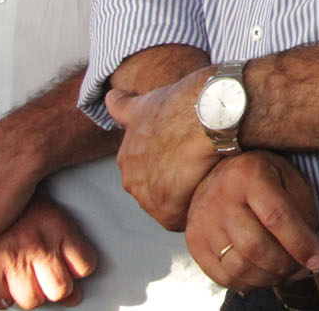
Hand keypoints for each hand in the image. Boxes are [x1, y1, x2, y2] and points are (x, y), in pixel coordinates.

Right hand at [0, 194, 95, 309]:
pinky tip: (0, 278)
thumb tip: (74, 298)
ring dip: (27, 293)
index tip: (66, 267)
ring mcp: (8, 259)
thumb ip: (67, 251)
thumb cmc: (14, 206)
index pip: (84, 266)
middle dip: (54, 287)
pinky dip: (1, 296)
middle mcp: (35, 244)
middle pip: (59, 289)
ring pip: (31, 301)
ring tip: (20, 275)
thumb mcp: (49, 215)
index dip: (76, 271)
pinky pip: (0, 303)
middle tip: (42, 276)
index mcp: (56, 225)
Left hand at [106, 70, 217, 229]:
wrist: (209, 113)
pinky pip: (179, 219)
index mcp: (126, 156)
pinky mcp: (166, 209)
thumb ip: (124, 105)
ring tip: (209, 175)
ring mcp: (146, 195)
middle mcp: (130, 177)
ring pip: (168, 204)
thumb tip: (109, 98)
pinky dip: (193, 208)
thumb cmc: (185, 101)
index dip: (167, 165)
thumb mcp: (146, 98)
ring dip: (186, 196)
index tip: (185, 156)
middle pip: (155, 190)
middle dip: (175, 183)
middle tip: (200, 166)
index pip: (144, 171)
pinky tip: (209, 190)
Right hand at [184, 152, 318, 290]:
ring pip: (238, 266)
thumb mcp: (289, 177)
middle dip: (284, 265)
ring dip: (268, 278)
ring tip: (285, 272)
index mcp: (249, 174)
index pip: (277, 217)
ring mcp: (202, 221)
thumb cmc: (261, 174)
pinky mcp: (194, 241)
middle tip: (301, 268)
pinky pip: (222, 276)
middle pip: (255, 247)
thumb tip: (312, 250)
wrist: (219, 170)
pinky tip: (263, 274)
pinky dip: (247, 283)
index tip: (317, 260)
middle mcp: (220, 197)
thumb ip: (304, 210)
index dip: (300, 244)